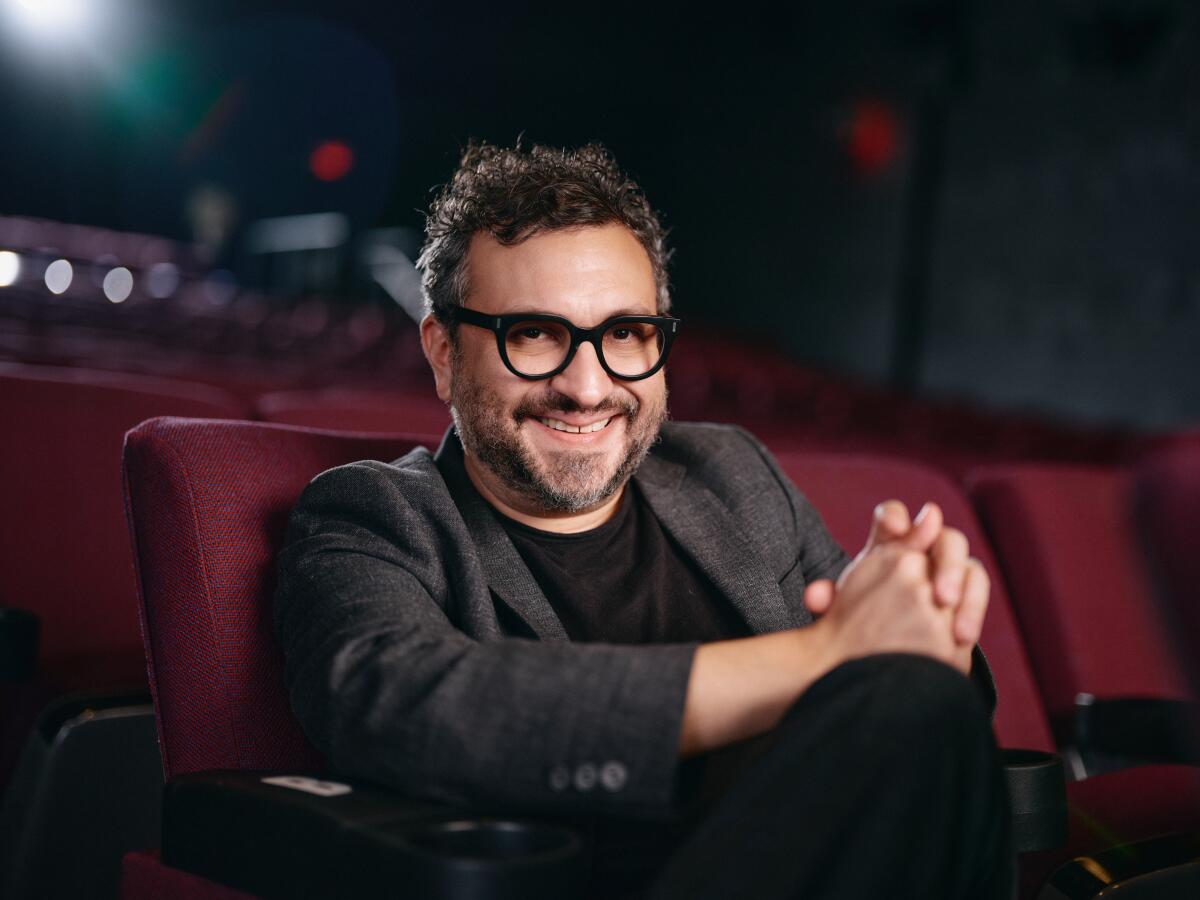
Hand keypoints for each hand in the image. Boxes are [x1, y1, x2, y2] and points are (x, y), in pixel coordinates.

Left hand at [804, 501, 990, 673]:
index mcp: (888, 545)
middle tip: (936, 588)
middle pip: (941, 537)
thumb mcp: (843, 610)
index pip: (891, 517)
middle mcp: (925, 548)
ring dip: (959, 581)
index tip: (895, 526)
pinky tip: (960, 635)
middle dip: (940, 558)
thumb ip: (828, 601)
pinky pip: (977, 590)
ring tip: (947, 609)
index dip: (893, 517)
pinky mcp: (969, 591)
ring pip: (965, 561)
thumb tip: (815, 596)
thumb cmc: (862, 618)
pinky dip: (972, 609)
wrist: (891, 642)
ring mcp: (951, 567)